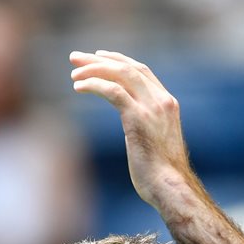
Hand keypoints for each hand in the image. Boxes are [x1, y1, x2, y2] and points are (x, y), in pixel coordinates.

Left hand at [69, 50, 192, 209]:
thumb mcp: (156, 143)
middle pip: (128, 67)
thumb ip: (147, 128)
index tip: (98, 57)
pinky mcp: (138, 118)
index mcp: (168, 103)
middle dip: (99, 60)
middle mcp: (162, 100)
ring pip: (120, 74)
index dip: (118, 61)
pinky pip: (113, 92)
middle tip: (75, 57)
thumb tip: (134, 132)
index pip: (141, 71)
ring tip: (73, 73)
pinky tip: (78, 87)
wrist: (170, 187)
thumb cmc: (161, 175)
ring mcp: (152, 108)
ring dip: (94, 70)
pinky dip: (94, 85)